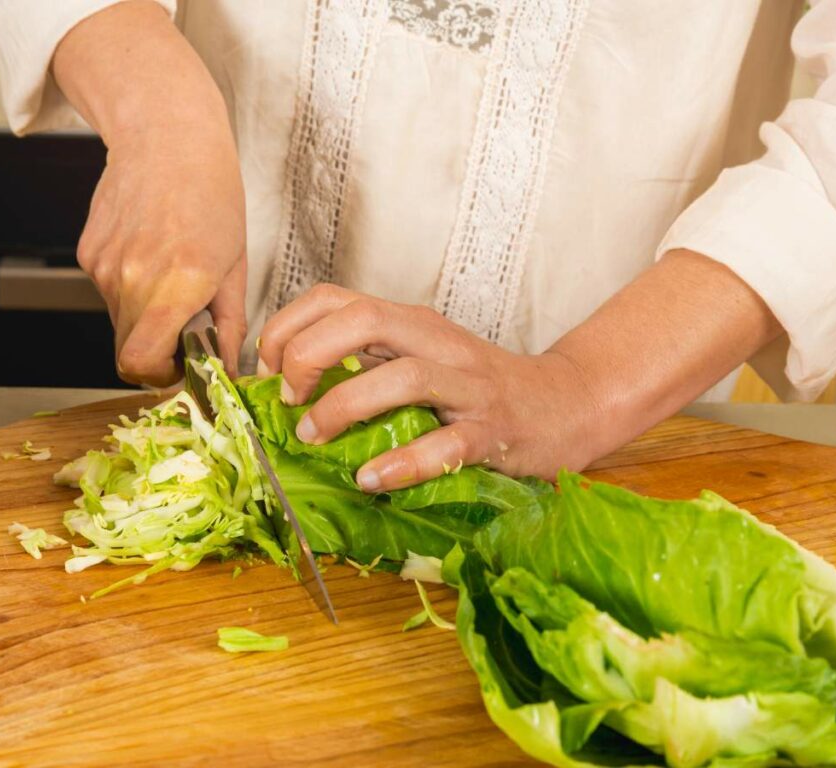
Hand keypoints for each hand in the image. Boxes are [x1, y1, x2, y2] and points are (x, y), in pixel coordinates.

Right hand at [78, 123, 246, 384]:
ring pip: (117, 321)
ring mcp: (103, 266)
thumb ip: (229, 325)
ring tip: (170, 277)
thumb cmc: (211, 193)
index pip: (140, 363)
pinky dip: (128, 288)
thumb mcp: (236, 266)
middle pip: (128, 349)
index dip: (158, 375)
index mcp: (176, 286)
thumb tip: (227, 367)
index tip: (179, 366)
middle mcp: (132, 279)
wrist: (167, 136)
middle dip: (156, 349)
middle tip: (184, 326)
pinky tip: (150, 253)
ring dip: (142, 316)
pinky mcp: (87, 253)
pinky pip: (106, 291)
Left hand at [257, 284, 603, 491]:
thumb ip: (365, 364)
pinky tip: (372, 479)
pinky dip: (404, 462)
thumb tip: (288, 389)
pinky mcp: (494, 431)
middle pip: (362, 321)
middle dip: (309, 357)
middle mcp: (437, 343)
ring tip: (315, 439)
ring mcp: (469, 386)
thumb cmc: (478, 388)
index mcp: (411, 323)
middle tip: (289, 401)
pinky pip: (447, 443)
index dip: (288, 328)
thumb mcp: (419, 359)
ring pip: (403, 376)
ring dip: (346, 407)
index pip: (335, 298)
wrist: (566, 404)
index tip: (269, 370)